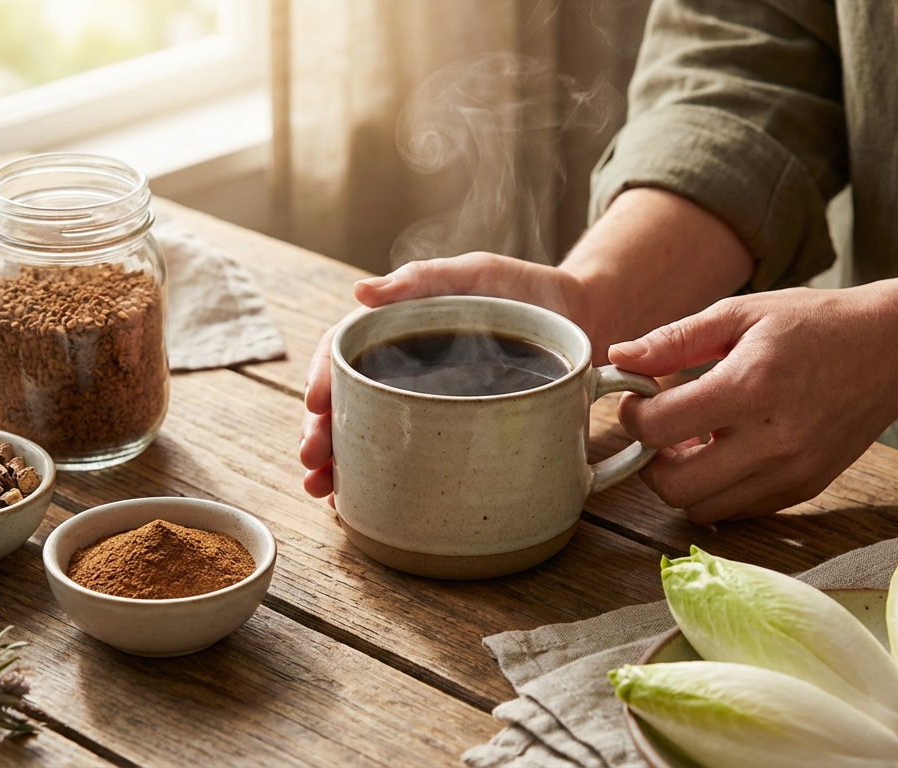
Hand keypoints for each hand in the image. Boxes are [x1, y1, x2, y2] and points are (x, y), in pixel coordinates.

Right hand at [300, 252, 589, 499]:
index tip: (315, 406)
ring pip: (365, 435)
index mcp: (399, 329)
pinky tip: (355, 503)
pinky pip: (406, 459)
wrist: (584, 321)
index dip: (322, 379)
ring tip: (321, 490)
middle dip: (321, 434)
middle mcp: (404, 370)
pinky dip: (374, 482)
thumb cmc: (528, 290)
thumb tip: (361, 292)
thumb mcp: (478, 273)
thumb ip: (425, 277)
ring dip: (337, 465)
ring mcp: (424, 404)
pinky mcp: (451, 434)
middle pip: (346, 402)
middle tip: (313, 463)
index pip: (344, 353)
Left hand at [608, 287, 897, 523]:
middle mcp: (772, 440)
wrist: (893, 351)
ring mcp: (792, 472)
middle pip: (675, 487)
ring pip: (704, 508)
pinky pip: (739, 510)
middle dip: (649, 462)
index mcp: (749, 387)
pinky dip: (718, 488)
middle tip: (657, 431)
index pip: (659, 428)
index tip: (637, 400)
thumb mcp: (740, 314)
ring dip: (683, 480)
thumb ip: (675, 339)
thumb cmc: (815, 325)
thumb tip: (620, 357)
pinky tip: (725, 450)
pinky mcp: (805, 488)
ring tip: (692, 441)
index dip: (632, 416)